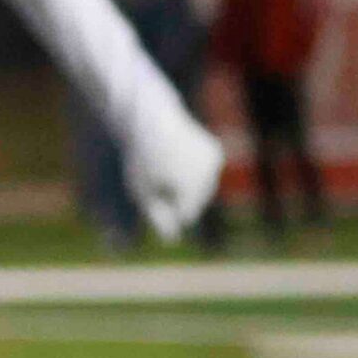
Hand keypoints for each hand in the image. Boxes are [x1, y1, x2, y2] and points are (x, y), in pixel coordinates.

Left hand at [126, 105, 223, 240]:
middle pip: (197, 202)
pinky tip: (178, 160)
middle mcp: (209, 172)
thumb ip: (158, 216)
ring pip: (204, 189)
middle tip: (159, 177)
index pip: (186, 215)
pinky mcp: (216, 152)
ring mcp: (215, 161)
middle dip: (179, 199)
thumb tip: (172, 239)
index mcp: (191, 184)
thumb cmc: (141, 160)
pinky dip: (194, 174)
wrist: (150, 119)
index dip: (168, 210)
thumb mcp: (142, 192)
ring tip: (167, 168)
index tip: (153, 193)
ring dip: (188, 187)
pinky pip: (205, 174)